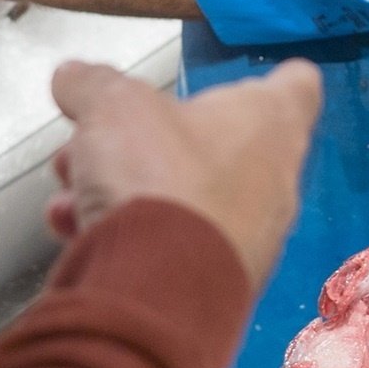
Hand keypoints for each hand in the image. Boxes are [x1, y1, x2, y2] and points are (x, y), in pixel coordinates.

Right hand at [46, 58, 321, 291]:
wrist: (158, 292)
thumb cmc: (158, 176)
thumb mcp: (111, 108)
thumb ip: (92, 84)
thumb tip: (73, 76)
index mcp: (270, 123)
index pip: (296, 85)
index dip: (269, 76)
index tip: (234, 78)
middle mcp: (273, 181)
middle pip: (215, 145)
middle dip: (146, 143)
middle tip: (97, 143)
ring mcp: (250, 239)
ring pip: (185, 199)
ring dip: (127, 190)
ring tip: (73, 194)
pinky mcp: (218, 286)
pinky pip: (172, 248)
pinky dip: (129, 238)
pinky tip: (77, 235)